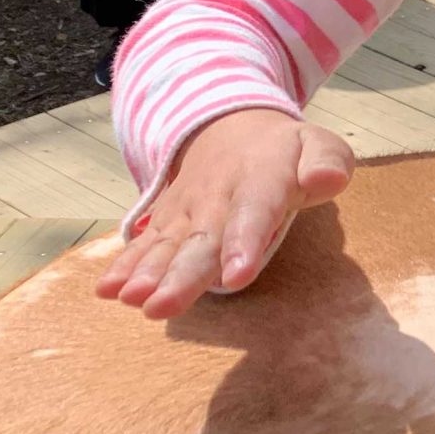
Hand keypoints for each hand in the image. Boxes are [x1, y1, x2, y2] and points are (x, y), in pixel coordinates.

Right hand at [97, 108, 355, 318]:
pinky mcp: (166, 221)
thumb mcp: (318, 144)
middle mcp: (217, 197)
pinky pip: (144, 243)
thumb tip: (327, 178)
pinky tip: (107, 290)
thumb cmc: (286, 151)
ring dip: (148, 274)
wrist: (230, 126)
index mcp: (260, 180)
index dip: (243, 243)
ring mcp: (187, 210)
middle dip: (182, 275)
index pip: (253, 212)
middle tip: (161, 306)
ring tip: (133, 300)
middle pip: (201, 240)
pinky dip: (124, 264)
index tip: (236, 276)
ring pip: (168, 245)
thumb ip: (327, 161)